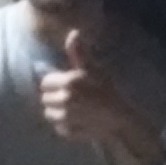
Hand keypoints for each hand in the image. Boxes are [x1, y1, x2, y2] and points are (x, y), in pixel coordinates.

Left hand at [41, 31, 165, 164]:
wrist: (120, 120)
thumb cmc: (108, 92)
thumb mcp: (95, 70)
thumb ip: (79, 53)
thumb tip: (73, 32)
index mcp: (69, 82)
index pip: (45, 82)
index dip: (54, 83)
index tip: (66, 86)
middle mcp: (63, 99)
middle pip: (45, 98)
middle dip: (54, 97)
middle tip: (71, 98)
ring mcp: (64, 117)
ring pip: (49, 113)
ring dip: (57, 111)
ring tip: (73, 110)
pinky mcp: (66, 131)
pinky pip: (57, 126)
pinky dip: (63, 125)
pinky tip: (76, 121)